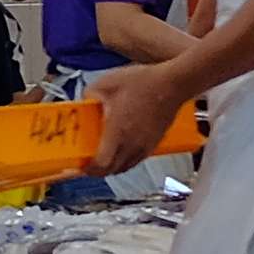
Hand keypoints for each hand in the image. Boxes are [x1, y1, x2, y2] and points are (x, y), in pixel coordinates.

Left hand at [87, 58, 193, 175]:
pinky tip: (122, 149)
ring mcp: (145, 145)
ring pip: (125, 167)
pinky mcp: (154, 142)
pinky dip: (126, 160)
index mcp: (118, 132)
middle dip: (98, 171)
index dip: (89, 169)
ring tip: (104, 158)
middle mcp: (132, 143)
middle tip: (89, 164)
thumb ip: (89, 95)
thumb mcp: (106, 83)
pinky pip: (137, 159)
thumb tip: (84, 101)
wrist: (173, 84)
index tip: (81, 165)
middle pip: (112, 170)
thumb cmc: (144, 83)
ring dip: (113, 167)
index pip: (102, 163)